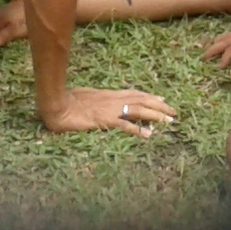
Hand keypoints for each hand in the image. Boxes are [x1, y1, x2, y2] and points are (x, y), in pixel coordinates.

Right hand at [40, 87, 176, 137]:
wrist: (56, 105)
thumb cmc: (66, 101)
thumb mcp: (84, 97)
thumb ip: (95, 100)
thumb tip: (99, 103)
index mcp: (108, 94)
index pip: (134, 94)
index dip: (149, 97)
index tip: (162, 100)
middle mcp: (113, 99)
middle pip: (142, 100)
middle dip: (159, 105)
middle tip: (174, 111)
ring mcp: (110, 109)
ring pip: (139, 110)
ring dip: (155, 115)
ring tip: (169, 121)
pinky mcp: (105, 120)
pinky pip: (125, 126)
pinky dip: (138, 130)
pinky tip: (148, 135)